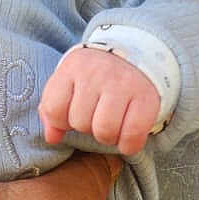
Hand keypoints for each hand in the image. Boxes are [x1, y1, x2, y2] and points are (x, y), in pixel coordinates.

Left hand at [39, 46, 161, 156]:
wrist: (137, 55)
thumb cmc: (96, 77)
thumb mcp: (69, 82)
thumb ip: (53, 108)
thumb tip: (52, 138)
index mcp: (73, 67)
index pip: (54, 109)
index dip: (61, 121)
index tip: (72, 114)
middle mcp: (97, 73)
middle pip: (80, 123)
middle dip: (87, 127)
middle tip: (97, 116)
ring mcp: (123, 84)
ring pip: (104, 131)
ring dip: (107, 137)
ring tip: (111, 125)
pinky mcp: (146, 98)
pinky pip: (131, 135)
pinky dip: (128, 144)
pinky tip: (127, 137)